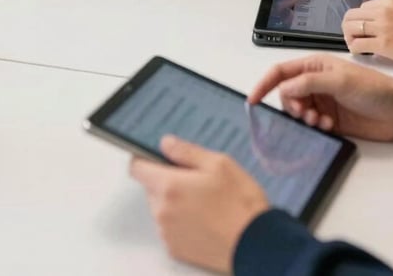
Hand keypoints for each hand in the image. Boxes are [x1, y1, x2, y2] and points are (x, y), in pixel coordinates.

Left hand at [130, 135, 268, 272]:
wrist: (255, 242)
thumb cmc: (240, 202)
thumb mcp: (218, 164)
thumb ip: (186, 151)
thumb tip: (166, 143)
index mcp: (169, 186)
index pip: (137, 168)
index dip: (145, 159)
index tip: (158, 157)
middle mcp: (162, 211)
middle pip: (151, 188)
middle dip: (167, 180)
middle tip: (195, 179)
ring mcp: (167, 233)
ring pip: (160, 208)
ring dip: (174, 201)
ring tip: (204, 200)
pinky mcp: (175, 249)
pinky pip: (170, 227)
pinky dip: (181, 221)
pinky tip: (204, 218)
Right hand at [249, 54, 392, 140]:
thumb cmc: (373, 88)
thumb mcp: (340, 81)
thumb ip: (310, 83)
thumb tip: (283, 88)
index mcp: (315, 65)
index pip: (281, 72)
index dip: (264, 83)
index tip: (253, 99)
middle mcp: (316, 82)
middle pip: (286, 94)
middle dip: (290, 105)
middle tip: (304, 113)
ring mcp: (322, 101)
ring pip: (297, 111)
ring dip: (303, 117)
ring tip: (320, 121)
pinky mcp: (329, 120)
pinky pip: (310, 125)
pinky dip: (314, 127)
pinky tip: (328, 126)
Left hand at [342, 0, 392, 72]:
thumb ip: (391, 13)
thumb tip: (377, 22)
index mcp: (390, 1)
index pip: (362, 7)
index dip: (360, 19)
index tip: (362, 28)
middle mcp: (383, 11)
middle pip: (351, 15)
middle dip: (348, 27)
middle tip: (353, 37)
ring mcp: (382, 27)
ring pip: (350, 28)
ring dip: (349, 38)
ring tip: (355, 45)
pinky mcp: (383, 45)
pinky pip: (357, 44)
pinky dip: (354, 49)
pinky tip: (360, 53)